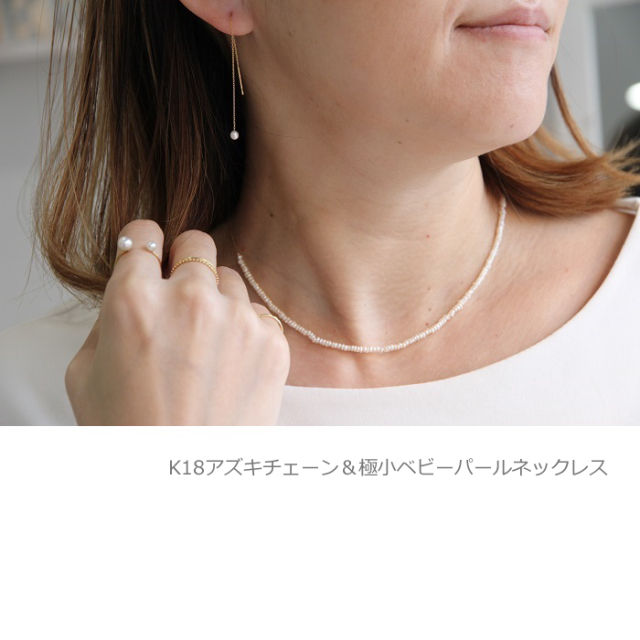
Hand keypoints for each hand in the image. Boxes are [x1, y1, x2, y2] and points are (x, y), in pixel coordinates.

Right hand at [65, 220, 290, 424]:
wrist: (184, 483)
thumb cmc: (129, 433)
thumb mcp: (86, 372)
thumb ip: (109, 317)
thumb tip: (132, 288)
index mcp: (133, 300)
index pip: (144, 235)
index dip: (145, 246)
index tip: (150, 257)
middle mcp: (190, 300)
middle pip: (196, 243)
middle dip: (186, 263)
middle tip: (181, 296)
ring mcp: (237, 319)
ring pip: (230, 278)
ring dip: (217, 300)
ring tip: (206, 345)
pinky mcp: (273, 343)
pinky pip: (258, 314)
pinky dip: (246, 330)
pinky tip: (231, 364)